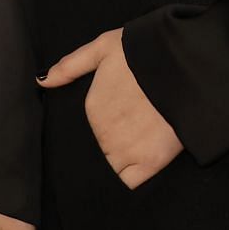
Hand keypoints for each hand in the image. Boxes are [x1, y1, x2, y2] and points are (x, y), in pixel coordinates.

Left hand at [37, 27, 183, 188]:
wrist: (187, 62)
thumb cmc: (145, 49)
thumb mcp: (105, 46)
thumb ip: (72, 65)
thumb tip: (41, 81)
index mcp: (92, 109)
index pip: (88, 133)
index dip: (105, 127)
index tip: (120, 119)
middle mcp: (103, 134)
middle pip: (101, 151)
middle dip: (112, 146)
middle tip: (134, 129)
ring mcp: (126, 150)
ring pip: (113, 169)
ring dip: (123, 162)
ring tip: (141, 143)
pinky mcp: (150, 162)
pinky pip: (131, 183)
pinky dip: (135, 178)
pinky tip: (146, 161)